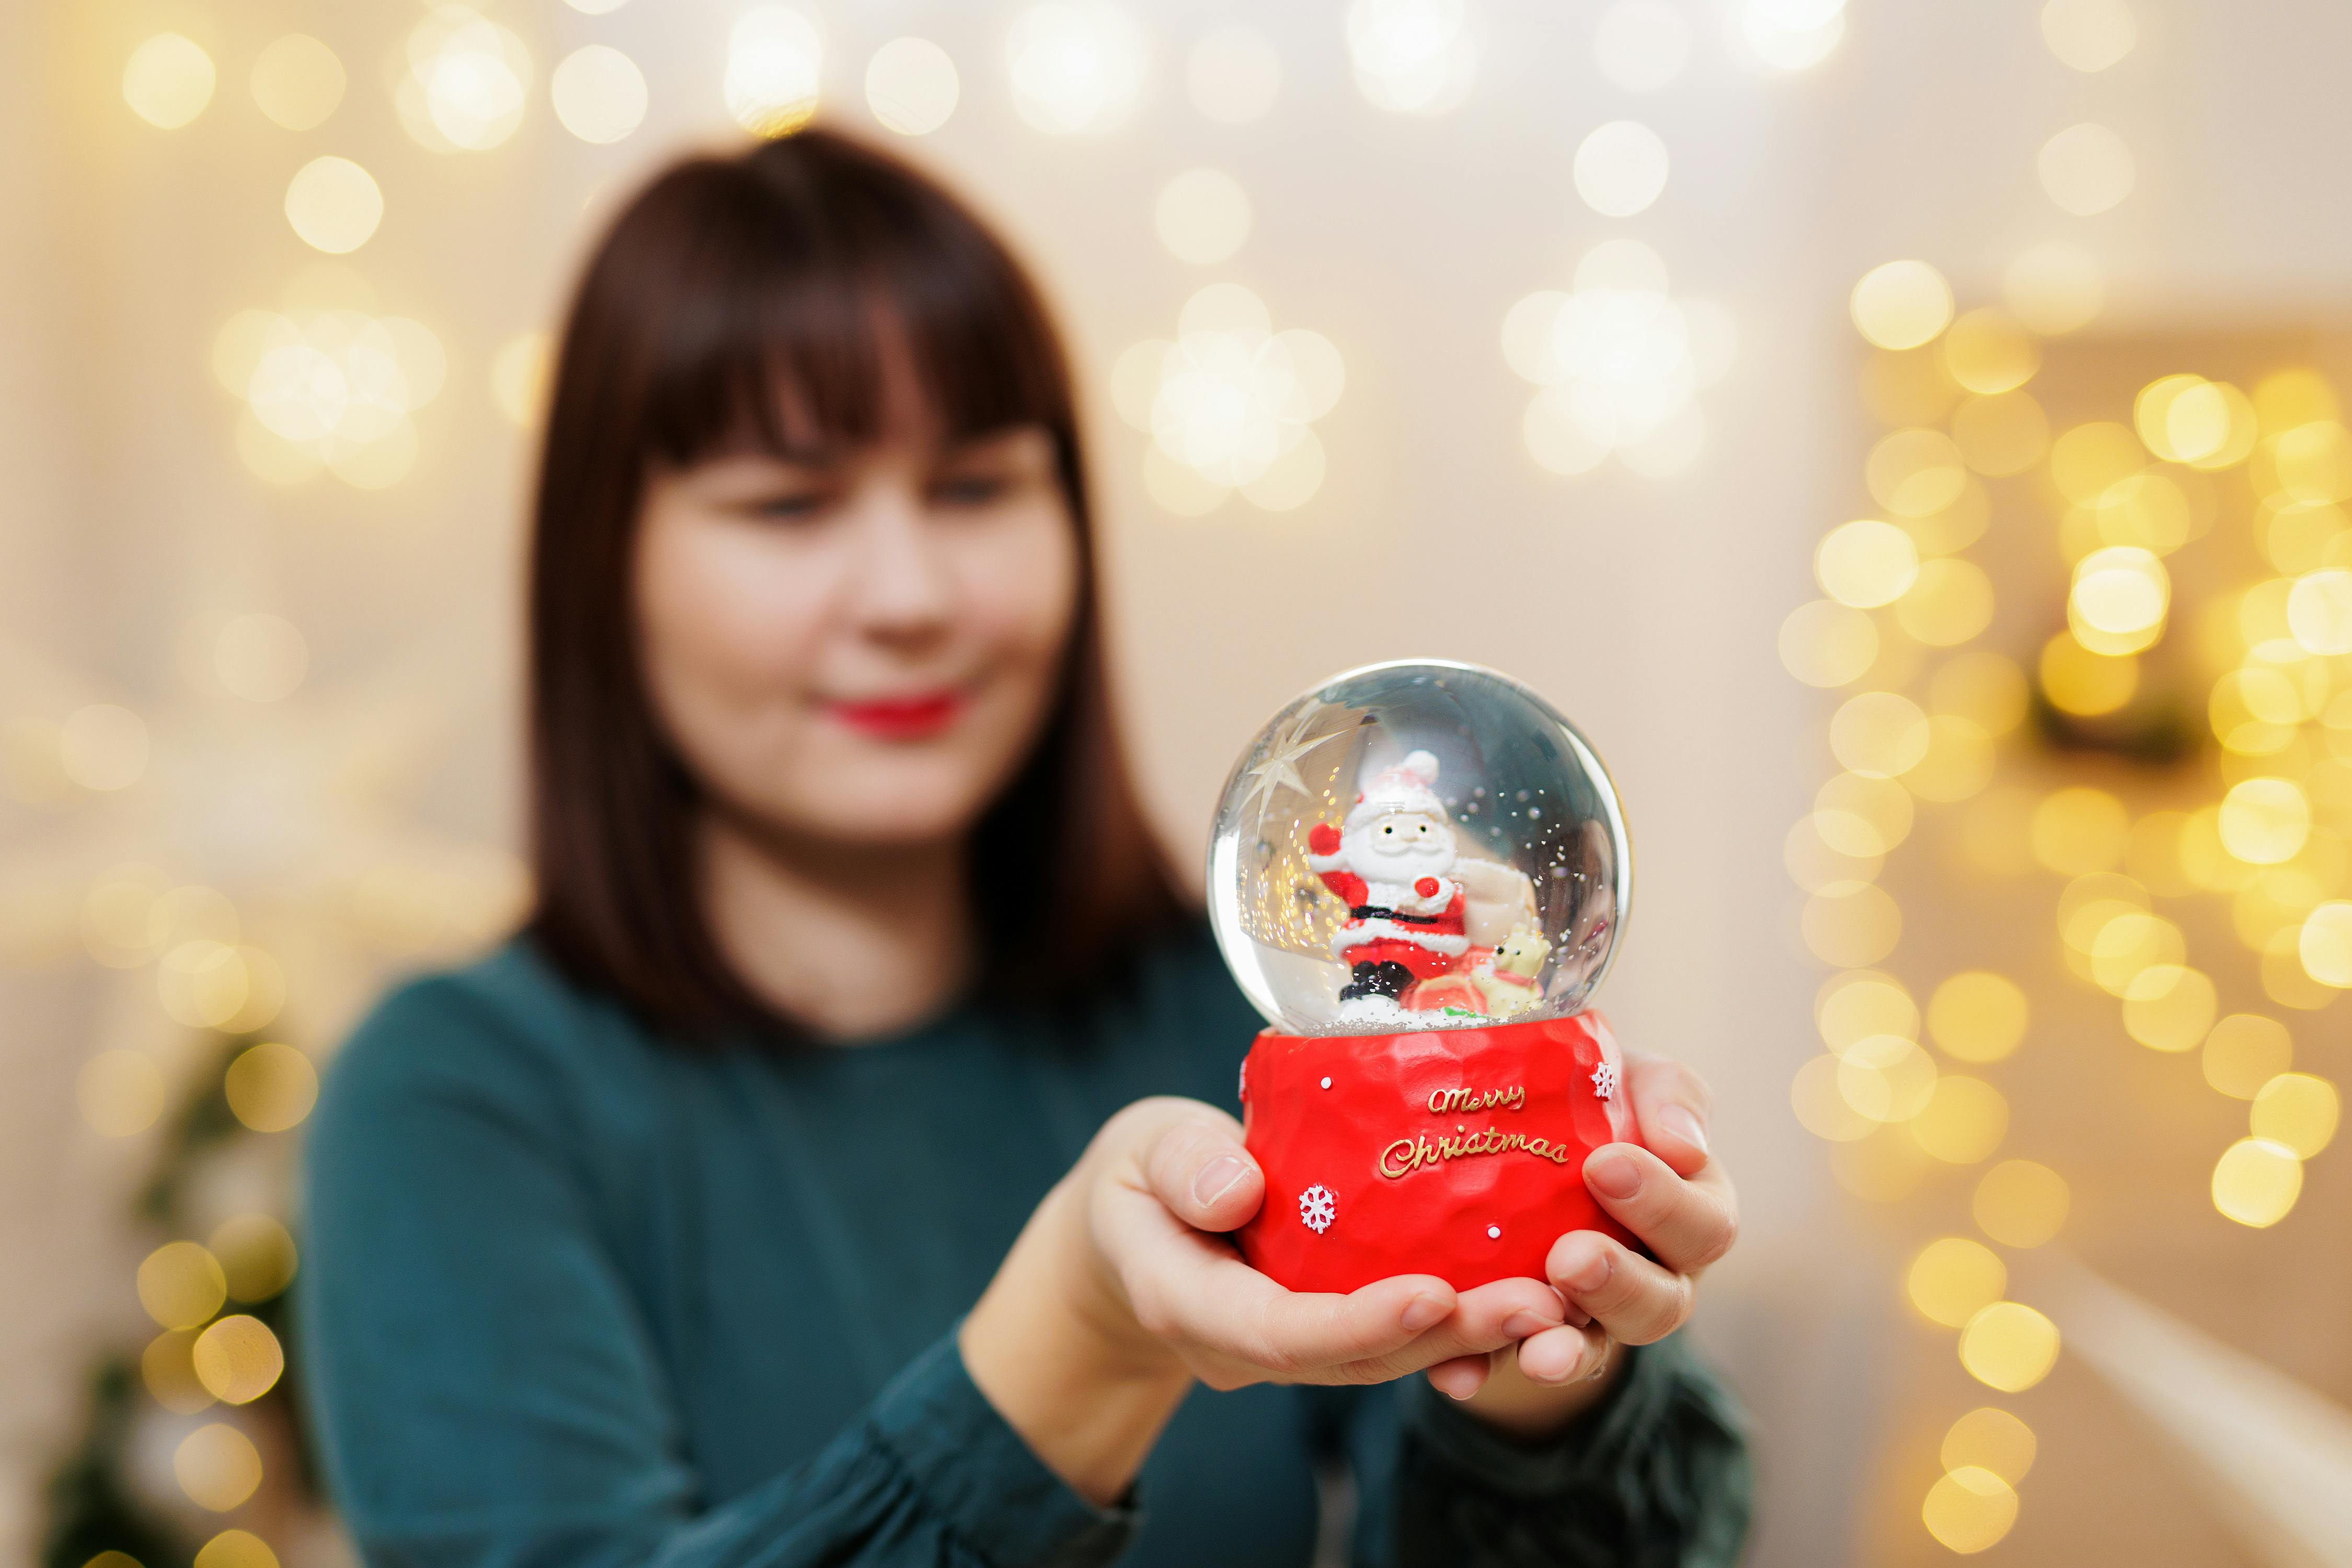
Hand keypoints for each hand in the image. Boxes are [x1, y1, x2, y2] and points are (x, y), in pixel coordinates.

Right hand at [961, 1097, 1568, 1501]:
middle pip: (1356, 1358)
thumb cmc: (1138, 1175)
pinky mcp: (1327, 1324)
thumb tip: (1237, 1191)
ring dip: (1472, 1335)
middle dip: (1449, 1338)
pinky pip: (1395, 1335)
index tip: (1435, 1296)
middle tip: (1539, 1305)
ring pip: (1386, 1356)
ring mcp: (1292, 1344)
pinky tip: (1534, 1289)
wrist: (1132, 1225)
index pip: (1283, 1333)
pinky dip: (1460, 1319)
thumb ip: (1181, 1165)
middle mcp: (1250, 1344)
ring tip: (1557, 1303)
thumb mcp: (1142, 1149)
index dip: (1361, 1323)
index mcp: (1193, 1303)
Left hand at [1432, 1046, 1736, 1435]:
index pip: (1703, 1226)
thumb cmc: (1590, 1094)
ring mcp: (1587, 1317)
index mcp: (1688, 1215)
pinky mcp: (1519, 1336)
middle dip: (1617, 1286)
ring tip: (1535, 1350)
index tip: (1606, 1164)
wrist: (1510, 1121)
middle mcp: (1650, 1278)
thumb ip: (1666, 1095)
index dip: (1663, 1203)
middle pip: (1659, 1306)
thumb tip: (1683, 1144)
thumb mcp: (1633, 1077)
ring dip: (1564, 1350)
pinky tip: (1454, 1374)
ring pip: (1590, 1349)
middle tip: (1572, 1259)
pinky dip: (1480, 1372)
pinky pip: (1503, 1363)